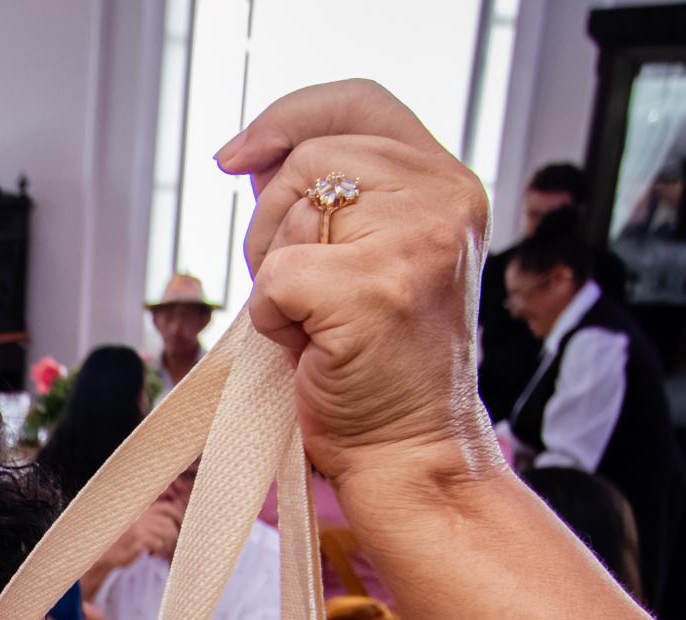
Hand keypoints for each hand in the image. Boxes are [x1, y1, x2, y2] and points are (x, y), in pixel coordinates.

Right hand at [107, 501, 180, 569]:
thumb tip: (176, 522)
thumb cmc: (123, 544)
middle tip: (165, 547)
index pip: (166, 509)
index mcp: (142, 512)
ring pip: (167, 534)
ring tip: (157, 551)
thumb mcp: (138, 528)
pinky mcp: (138, 539)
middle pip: (169, 525)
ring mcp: (139, 527)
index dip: (178, 516)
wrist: (104, 555)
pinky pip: (158, 543)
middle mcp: (141, 517)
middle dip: (171, 538)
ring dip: (166, 546)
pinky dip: (158, 550)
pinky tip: (150, 554)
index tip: (182, 526)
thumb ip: (152, 522)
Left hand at [218, 79, 502, 498]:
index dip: (288, 117)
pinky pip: (274, 278)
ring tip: (315, 323)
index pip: (360, 103)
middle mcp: (442, 199)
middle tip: (294, 292)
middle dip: (272, 224)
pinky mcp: (372, 288)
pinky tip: (310, 349)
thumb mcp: (371, 258)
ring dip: (274, 274)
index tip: (237, 155)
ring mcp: (412, 241)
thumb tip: (256, 156)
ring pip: (288, 214)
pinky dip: (271, 319)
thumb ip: (332, 200)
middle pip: (307, 159)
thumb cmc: (380, 365)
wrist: (410, 450)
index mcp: (447, 183)